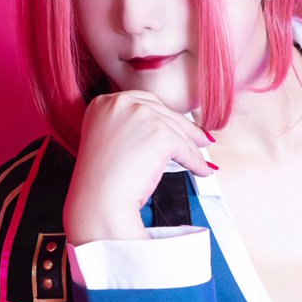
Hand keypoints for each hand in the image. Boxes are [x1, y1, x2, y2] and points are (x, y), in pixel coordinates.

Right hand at [64, 91, 211, 244]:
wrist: (98, 199)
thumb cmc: (100, 180)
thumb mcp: (108, 140)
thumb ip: (127, 127)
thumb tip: (161, 127)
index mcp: (104, 103)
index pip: (144, 104)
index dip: (164, 117)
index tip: (176, 125)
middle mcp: (121, 103)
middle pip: (164, 113)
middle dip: (185, 129)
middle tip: (200, 140)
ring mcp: (142, 115)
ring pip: (176, 131)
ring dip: (192, 149)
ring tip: (201, 160)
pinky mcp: (160, 133)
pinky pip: (184, 149)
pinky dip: (195, 162)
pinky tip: (202, 170)